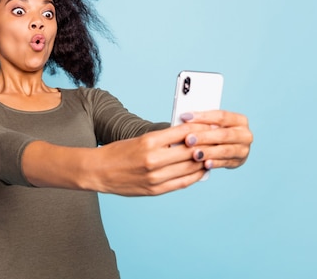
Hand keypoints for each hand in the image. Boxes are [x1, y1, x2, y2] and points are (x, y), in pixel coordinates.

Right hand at [92, 123, 214, 196]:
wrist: (99, 171)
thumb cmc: (118, 152)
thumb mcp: (140, 139)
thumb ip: (163, 139)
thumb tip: (188, 137)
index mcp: (149, 141)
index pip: (182, 133)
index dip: (200, 129)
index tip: (210, 126)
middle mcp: (153, 159)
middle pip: (189, 151)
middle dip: (206, 145)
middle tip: (217, 141)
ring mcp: (155, 177)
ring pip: (189, 168)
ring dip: (203, 162)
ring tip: (212, 156)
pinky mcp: (155, 190)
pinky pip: (182, 183)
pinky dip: (194, 176)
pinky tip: (200, 171)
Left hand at [180, 111, 252, 169]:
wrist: (232, 147)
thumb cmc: (219, 131)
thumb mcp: (215, 123)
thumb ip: (204, 121)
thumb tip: (185, 118)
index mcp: (240, 120)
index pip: (221, 116)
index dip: (203, 116)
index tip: (185, 117)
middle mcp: (245, 134)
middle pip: (223, 134)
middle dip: (204, 137)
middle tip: (188, 139)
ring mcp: (243, 150)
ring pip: (225, 150)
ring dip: (209, 152)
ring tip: (195, 154)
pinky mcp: (238, 162)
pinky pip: (225, 163)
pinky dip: (214, 163)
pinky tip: (205, 164)